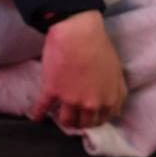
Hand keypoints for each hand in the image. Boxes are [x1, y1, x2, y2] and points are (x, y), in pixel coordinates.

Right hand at [29, 10, 127, 129]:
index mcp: (108, 100)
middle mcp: (90, 104)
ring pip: (66, 120)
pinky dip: (39, 113)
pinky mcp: (52, 91)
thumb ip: (118, 91)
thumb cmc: (99, 48)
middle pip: (84, 123)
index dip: (95, 119)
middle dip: (80, 122)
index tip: (89, 116)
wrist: (78, 34)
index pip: (102, 119)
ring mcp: (70, 99)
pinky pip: (43, 107)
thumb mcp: (117, 71)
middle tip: (75, 118)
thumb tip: (115, 106)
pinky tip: (37, 117)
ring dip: (64, 121)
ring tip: (59, 117)